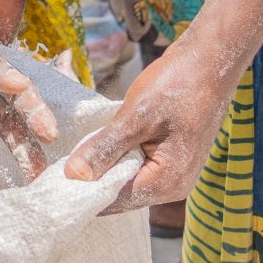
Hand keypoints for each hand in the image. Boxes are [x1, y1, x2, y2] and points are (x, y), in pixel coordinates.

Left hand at [63, 34, 237, 215]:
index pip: (115, 202)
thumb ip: (105, 147)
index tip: (52, 183)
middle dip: (91, 183)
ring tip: (73, 156)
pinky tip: (99, 145)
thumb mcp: (136, 115)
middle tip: (56, 169)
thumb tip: (73, 176)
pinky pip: (137, 168)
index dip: (82, 193)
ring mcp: (175, 174)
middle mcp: (174, 186)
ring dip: (104, 169)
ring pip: (127, 181)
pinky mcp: (172, 159)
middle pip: (121, 195)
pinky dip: (117, 159)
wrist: (210, 61)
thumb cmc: (177, 84)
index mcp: (167, 182)